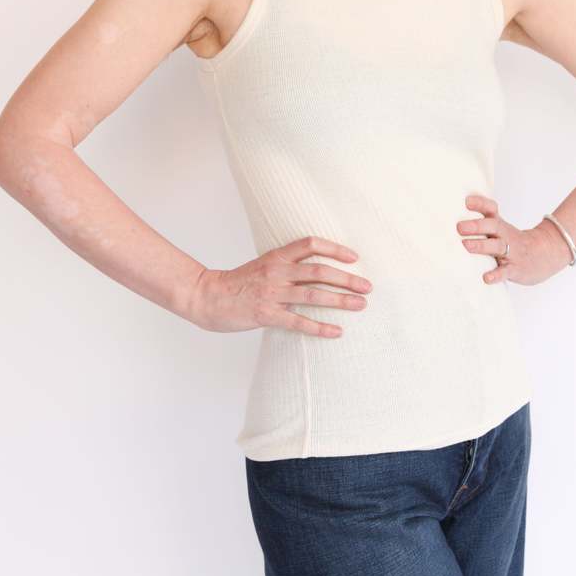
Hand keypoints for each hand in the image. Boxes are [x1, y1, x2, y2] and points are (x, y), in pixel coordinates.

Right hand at [189, 236, 371, 336]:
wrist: (207, 296)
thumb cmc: (238, 283)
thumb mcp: (264, 265)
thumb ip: (287, 265)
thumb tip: (318, 270)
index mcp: (277, 256)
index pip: (311, 244)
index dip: (336, 249)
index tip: (355, 258)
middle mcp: (277, 271)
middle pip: (319, 270)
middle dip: (347, 278)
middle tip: (368, 286)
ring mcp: (272, 293)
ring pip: (313, 295)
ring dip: (340, 300)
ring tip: (360, 305)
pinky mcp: (266, 314)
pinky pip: (298, 322)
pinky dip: (319, 327)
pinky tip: (336, 332)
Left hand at [456, 193, 568, 285]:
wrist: (546, 253)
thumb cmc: (513, 241)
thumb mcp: (499, 229)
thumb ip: (480, 223)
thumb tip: (451, 218)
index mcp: (499, 225)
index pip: (491, 209)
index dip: (480, 203)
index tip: (467, 201)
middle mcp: (505, 235)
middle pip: (493, 226)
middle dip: (476, 226)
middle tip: (459, 227)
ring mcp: (511, 252)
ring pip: (497, 247)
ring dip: (481, 245)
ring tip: (466, 245)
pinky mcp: (515, 269)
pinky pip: (506, 272)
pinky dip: (496, 275)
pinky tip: (486, 278)